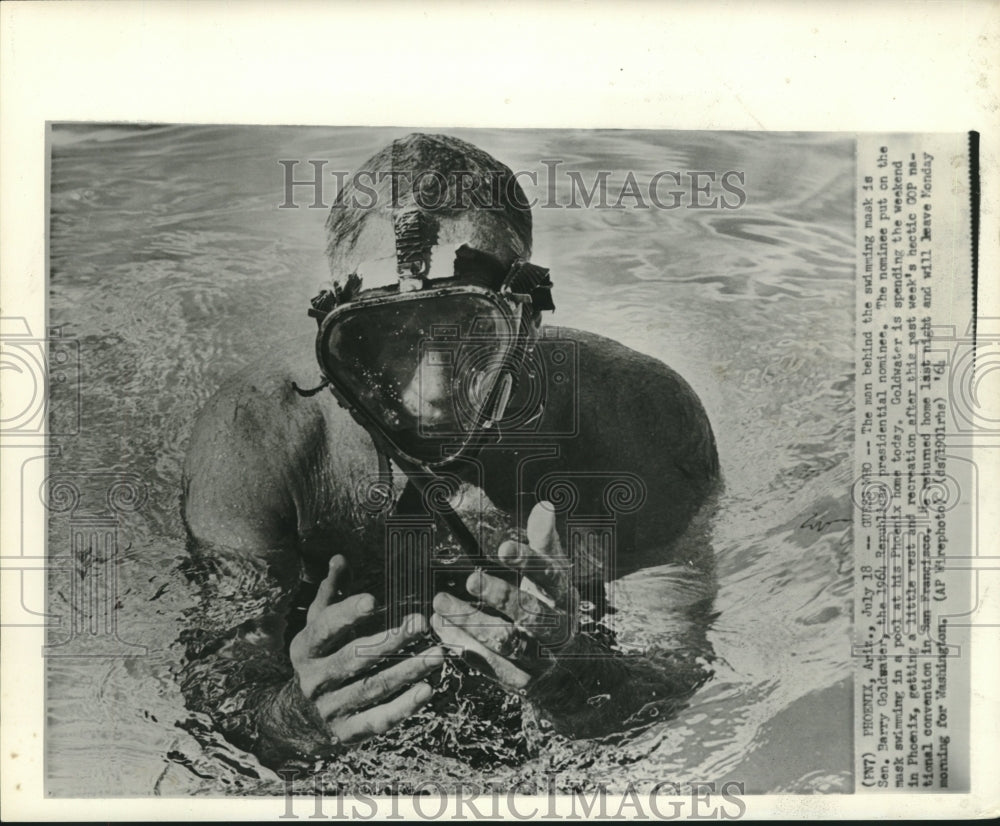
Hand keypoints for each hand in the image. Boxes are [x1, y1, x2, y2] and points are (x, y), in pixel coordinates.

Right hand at [289, 555, 444, 746]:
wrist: (296, 717)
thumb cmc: (320, 656)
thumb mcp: (318, 624)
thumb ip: (331, 592)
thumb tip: (340, 558)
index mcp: (306, 647)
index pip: (325, 628)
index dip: (347, 613)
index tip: (374, 599)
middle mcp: (315, 678)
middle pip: (355, 658)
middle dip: (391, 640)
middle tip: (423, 622)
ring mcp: (330, 708)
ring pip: (373, 687)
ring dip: (407, 670)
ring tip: (438, 654)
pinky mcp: (347, 732)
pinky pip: (378, 720)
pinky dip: (403, 707)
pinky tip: (428, 690)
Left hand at [431, 501, 577, 691]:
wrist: (569, 674)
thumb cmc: (552, 608)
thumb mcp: (553, 577)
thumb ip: (544, 543)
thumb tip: (544, 505)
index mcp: (565, 597)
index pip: (551, 577)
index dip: (529, 562)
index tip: (503, 548)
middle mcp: (556, 628)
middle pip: (530, 613)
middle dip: (500, 596)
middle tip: (470, 577)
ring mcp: (539, 657)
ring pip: (506, 642)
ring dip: (471, 621)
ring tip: (440, 601)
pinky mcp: (519, 679)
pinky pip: (488, 664)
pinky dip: (463, 644)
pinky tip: (440, 625)